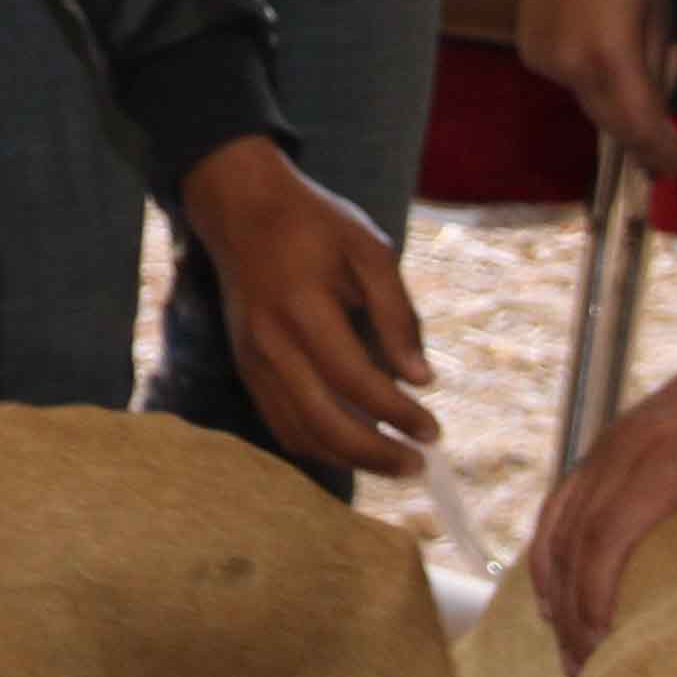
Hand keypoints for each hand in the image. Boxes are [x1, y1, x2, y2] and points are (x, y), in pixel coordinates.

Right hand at [175, 135, 438, 476]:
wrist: (242, 211)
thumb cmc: (315, 226)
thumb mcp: (370, 250)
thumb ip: (397, 315)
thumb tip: (423, 380)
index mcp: (301, 307)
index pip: (353, 379)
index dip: (396, 413)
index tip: (434, 431)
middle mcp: (269, 342)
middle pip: (322, 422)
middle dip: (375, 455)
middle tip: (418, 465)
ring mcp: (251, 360)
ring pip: (298, 433)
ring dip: (349, 459)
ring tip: (394, 463)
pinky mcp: (246, 369)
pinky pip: (282, 424)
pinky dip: (320, 445)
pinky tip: (356, 446)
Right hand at [520, 0, 676, 176]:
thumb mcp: (659, 6)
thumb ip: (656, 60)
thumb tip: (656, 95)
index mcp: (609, 56)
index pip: (642, 125)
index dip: (666, 153)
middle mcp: (569, 67)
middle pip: (612, 124)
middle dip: (645, 136)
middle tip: (672, 144)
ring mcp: (544, 59)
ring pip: (591, 102)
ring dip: (620, 99)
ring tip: (642, 55)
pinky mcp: (530, 48)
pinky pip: (570, 79)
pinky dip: (594, 76)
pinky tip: (605, 42)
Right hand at [527, 352, 676, 666]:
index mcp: (667, 466)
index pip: (608, 539)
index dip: (594, 598)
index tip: (600, 650)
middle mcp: (623, 457)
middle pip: (573, 542)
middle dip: (571, 612)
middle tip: (580, 671)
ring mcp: (608, 450)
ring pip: (557, 526)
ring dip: (553, 588)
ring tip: (564, 646)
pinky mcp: (606, 448)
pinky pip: (560, 504)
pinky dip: (548, 551)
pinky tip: (553, 593)